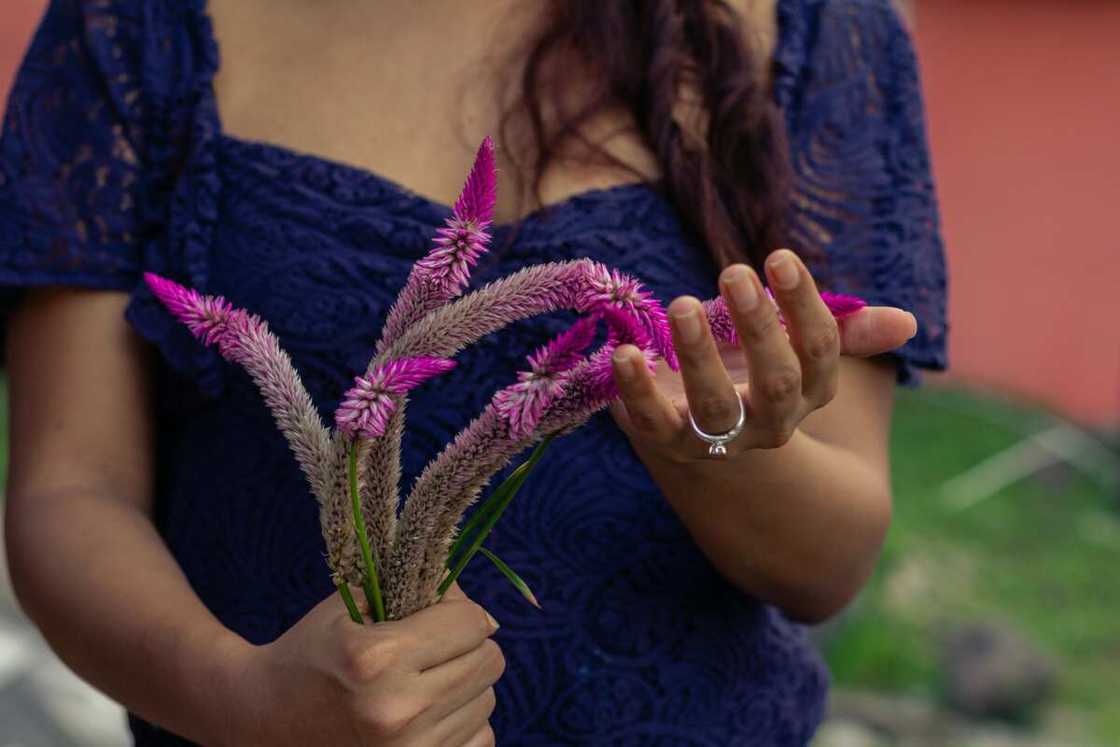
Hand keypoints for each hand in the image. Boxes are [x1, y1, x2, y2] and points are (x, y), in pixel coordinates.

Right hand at [222, 583, 502, 746]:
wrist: (262, 720)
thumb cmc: (310, 653)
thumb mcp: (350, 606)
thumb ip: (415, 592)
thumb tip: (482, 612)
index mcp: (377, 659)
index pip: (471, 622)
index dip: (461, 610)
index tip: (442, 612)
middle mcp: (398, 710)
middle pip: (489, 662)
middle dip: (468, 645)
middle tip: (436, 645)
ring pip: (488, 702)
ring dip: (465, 684)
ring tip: (425, 681)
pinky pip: (481, 739)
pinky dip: (463, 722)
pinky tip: (429, 713)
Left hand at [610, 249, 915, 460]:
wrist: (694, 424)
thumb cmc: (745, 363)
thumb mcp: (789, 341)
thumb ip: (844, 329)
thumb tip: (908, 323)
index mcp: (807, 390)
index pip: (820, 350)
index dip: (804, 306)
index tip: (778, 257)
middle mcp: (770, 422)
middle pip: (777, 382)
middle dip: (759, 328)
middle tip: (732, 271)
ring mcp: (718, 439)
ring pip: (717, 407)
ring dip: (700, 355)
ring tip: (682, 305)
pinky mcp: (667, 442)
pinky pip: (652, 423)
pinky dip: (636, 389)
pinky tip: (624, 352)